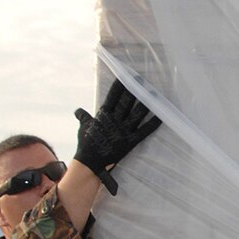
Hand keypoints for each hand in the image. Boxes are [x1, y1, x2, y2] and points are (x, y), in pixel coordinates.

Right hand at [72, 81, 162, 195]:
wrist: (89, 163)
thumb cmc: (86, 145)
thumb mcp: (84, 128)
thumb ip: (83, 117)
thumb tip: (78, 110)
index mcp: (103, 115)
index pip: (112, 97)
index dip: (119, 86)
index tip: (125, 75)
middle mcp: (114, 121)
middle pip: (126, 102)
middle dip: (134, 90)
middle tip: (142, 80)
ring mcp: (123, 131)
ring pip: (137, 114)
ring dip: (145, 104)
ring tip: (153, 93)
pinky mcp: (130, 142)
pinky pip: (143, 131)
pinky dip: (152, 124)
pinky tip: (160, 117)